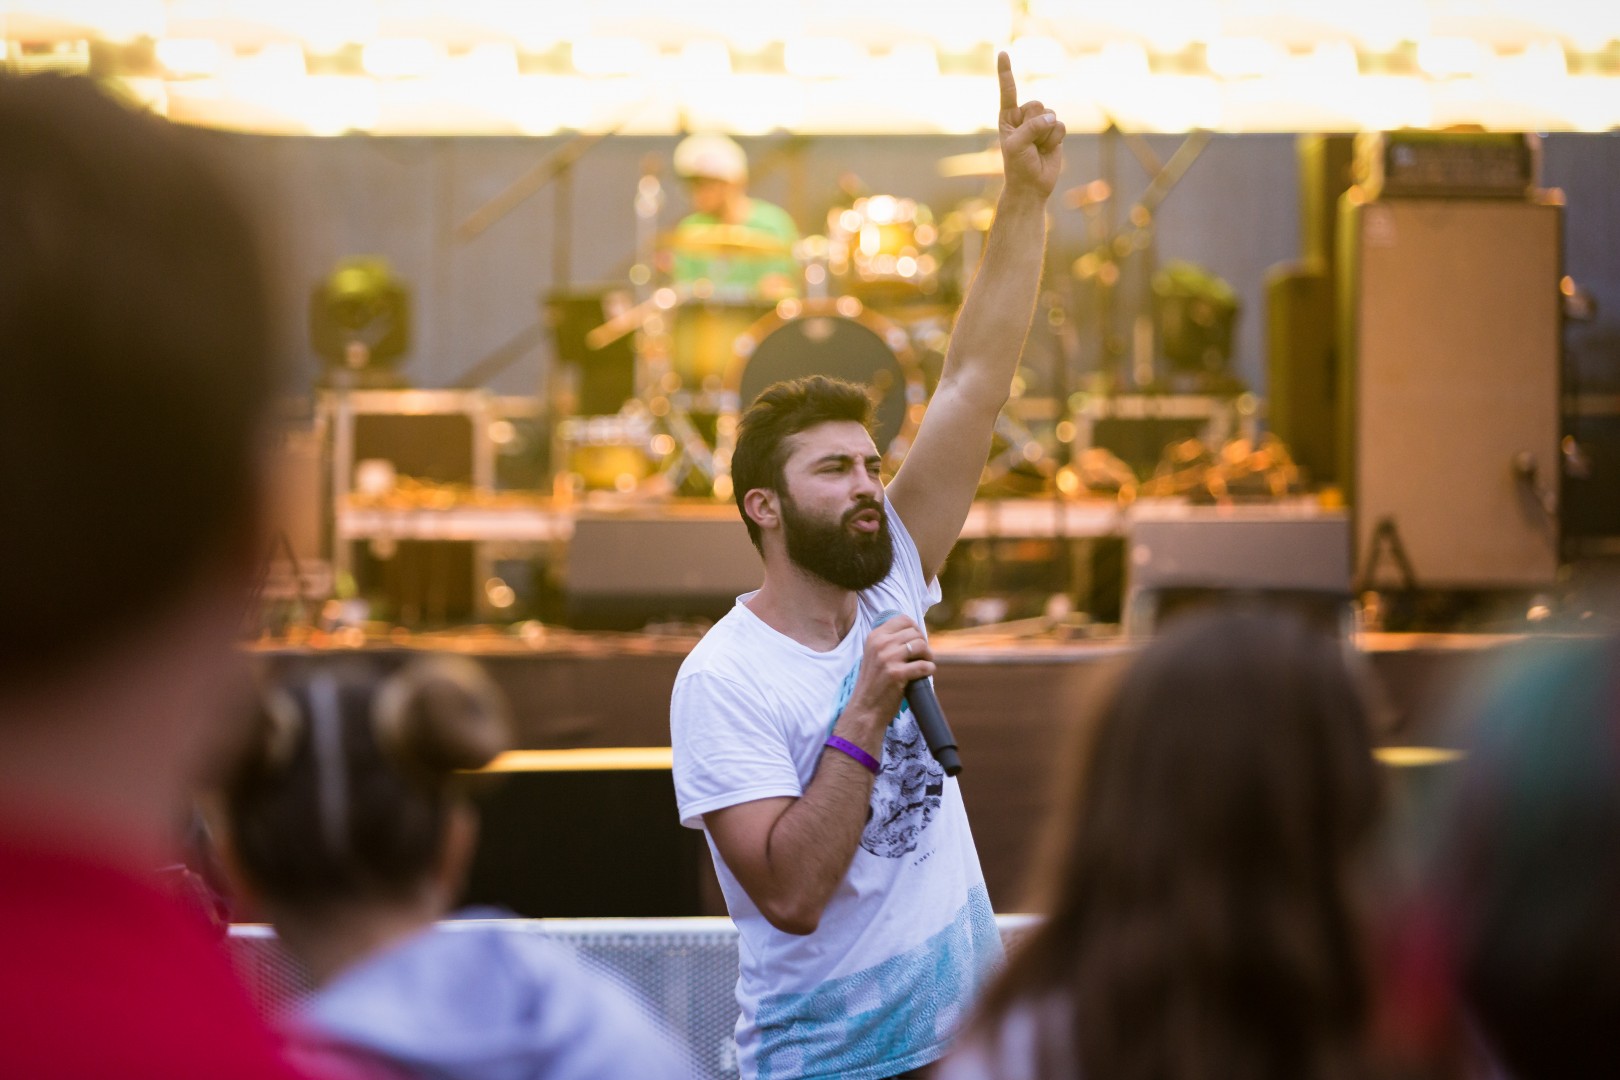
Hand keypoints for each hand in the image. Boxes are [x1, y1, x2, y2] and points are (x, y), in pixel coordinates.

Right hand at [839, 617, 934, 742]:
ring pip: (921, 645)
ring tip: (925, 664)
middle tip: (923, 656)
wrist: (865, 708)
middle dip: (923, 644)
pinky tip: (925, 674)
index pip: (903, 620)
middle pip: (914, 633)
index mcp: (874, 637)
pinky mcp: (897, 674)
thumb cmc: (874, 683)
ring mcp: (888, 658)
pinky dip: (929, 669)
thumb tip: (915, 633)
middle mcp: (880, 644)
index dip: (915, 629)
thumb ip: (889, 642)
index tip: (917, 641)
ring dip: (928, 656)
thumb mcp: (875, 655)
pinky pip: (924, 665)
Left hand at [997, 51, 1065, 198]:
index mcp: (1008, 117)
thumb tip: (1052, 118)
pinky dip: (1055, 140)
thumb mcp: (1017, 145)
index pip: (1008, 90)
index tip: (1003, 52)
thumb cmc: (1017, 165)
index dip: (1006, 72)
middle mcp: (1024, 117)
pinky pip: (1060, 126)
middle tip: (1029, 143)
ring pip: (1050, 114)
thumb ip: (1032, 127)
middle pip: (1036, 104)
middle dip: (1035, 124)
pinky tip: (1047, 149)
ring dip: (1045, 135)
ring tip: (1037, 148)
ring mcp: (1040, 123)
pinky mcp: (1054, 132)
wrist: (1031, 186)